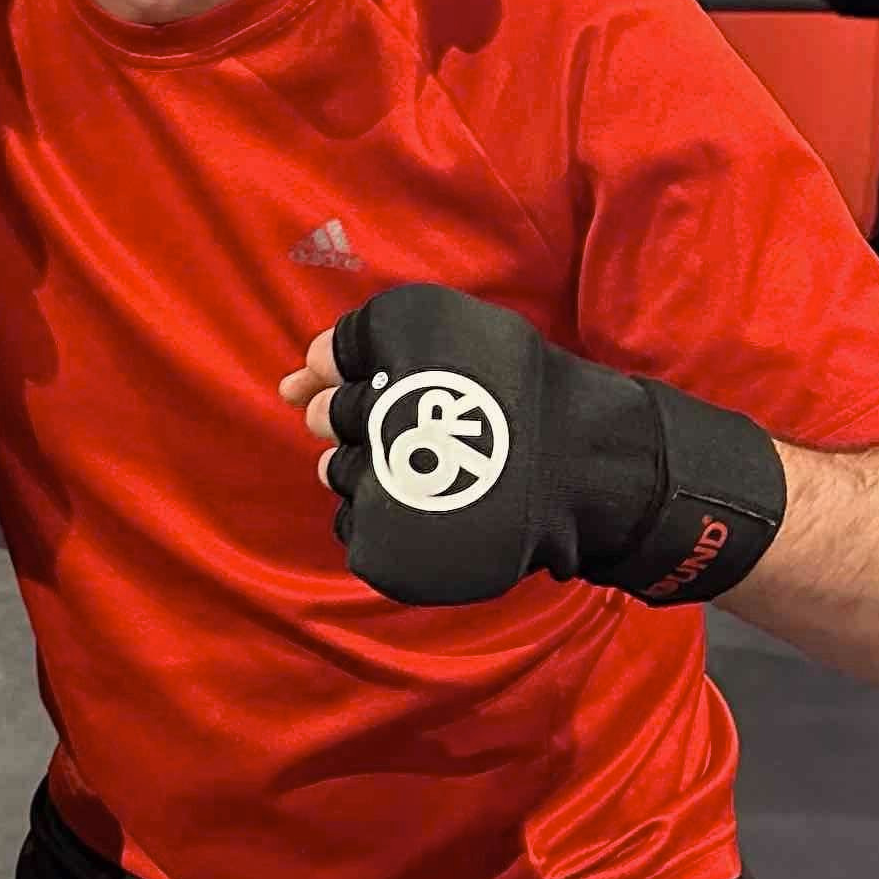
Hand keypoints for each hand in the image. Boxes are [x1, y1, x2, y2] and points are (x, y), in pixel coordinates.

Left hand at [284, 280, 785, 609]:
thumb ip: (366, 348)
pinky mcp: (387, 540)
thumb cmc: (521, 397)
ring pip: (340, 471)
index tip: (384, 385)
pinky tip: (428, 504)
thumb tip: (288, 383)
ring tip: (432, 469)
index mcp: (406, 338)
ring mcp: (386, 479)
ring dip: (371, 469)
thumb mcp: (454, 340)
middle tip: (421, 431)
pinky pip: (354, 523)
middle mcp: (388, 407)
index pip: (332, 355)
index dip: (349, 373)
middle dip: (364, 422)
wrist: (589, 470)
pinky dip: (380, 515)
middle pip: (333, 416)